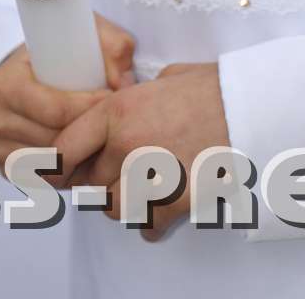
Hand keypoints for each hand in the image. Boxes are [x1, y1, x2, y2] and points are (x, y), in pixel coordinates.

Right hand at [0, 14, 136, 169]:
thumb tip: (122, 82)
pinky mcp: (6, 165)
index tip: (113, 98)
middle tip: (115, 122)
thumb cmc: (53, 51)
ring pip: (50, 163)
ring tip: (105, 139)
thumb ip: (110, 46)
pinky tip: (85, 157)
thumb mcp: (81, 33)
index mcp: (6, 85)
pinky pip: (42, 177)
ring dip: (79, 156)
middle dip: (89, 133)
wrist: (19, 68)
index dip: (89, 108)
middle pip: (55, 139)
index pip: (56, 110)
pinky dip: (65, 172)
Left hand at [54, 61, 229, 239]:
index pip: (62, 151)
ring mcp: (150, 177)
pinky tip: (161, 204)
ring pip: (112, 208)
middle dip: (97, 180)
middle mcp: (126, 146)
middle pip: (88, 183)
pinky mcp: (176, 202)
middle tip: (115, 171)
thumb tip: (126, 112)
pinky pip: (146, 225)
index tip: (53, 175)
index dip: (53, 168)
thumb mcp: (161, 80)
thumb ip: (134, 100)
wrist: (251, 105)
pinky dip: (151, 220)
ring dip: (121, 201)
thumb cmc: (211, 87)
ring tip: (139, 186)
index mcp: (117, 111)